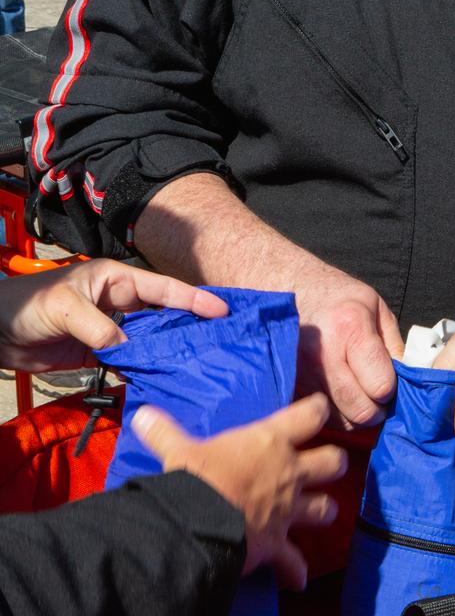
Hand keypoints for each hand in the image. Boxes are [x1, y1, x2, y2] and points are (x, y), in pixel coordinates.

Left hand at [0, 259, 228, 372]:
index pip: (161, 288)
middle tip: (215, 343)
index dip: (192, 298)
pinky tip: (156, 381)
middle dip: (185, 327)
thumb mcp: (66, 308)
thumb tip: (126, 349)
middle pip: (160, 315)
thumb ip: (99, 327)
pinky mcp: (97, 353)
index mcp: (115, 279)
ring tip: (192, 366)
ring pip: (146, 341)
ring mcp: (109, 328)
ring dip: (163, 353)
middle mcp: (117, 302)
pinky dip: (140, 371)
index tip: (220, 309)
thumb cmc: (28, 303)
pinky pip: (126, 361)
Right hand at [133, 393, 346, 587]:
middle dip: (333, 464)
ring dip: (324, 512)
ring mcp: (288, 510)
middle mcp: (289, 472)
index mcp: (270, 440)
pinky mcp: (279, 544)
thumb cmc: (196, 478)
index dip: (318, 410)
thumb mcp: (180, 451)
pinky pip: (296, 563)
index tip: (318, 409)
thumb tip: (142, 415)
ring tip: (319, 512)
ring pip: (326, 509)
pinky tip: (298, 578)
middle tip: (327, 463)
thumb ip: (165, 432)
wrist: (199, 525)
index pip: (312, 414)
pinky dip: (297, 571)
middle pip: (333, 462)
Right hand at [294, 259, 403, 429]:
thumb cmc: (339, 298)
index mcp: (350, 328)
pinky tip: (337, 396)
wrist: (293, 289)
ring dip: (355, 415)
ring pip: (341, 421)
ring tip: (356, 393)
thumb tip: (409, 384)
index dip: (391, 390)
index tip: (388, 382)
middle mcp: (322, 354)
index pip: (381, 385)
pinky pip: (319, 418)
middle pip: (360, 410)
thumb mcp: (377, 308)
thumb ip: (395, 347)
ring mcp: (301, 372)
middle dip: (376, 410)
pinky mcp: (289, 385)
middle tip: (376, 396)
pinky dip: (334, 415)